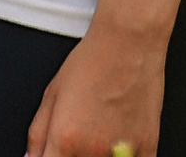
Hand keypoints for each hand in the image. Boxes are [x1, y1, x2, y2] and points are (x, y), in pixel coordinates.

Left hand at [24, 16, 162, 156]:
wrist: (129, 40)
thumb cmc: (92, 60)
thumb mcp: (52, 93)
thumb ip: (37, 134)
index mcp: (64, 139)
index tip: (54, 152)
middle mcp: (92, 150)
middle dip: (72, 155)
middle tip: (80, 134)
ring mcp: (123, 153)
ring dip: (98, 156)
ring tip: (101, 131)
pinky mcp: (148, 149)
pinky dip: (127, 156)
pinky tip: (120, 140)